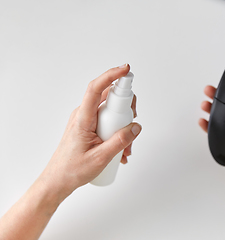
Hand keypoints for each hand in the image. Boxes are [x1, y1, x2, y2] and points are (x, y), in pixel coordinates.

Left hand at [0, 64, 141, 239]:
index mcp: (83, 119)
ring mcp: (87, 120)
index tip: (125, 69)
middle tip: (133, 125)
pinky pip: (108, 121)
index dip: (111, 75)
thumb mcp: (100, 158)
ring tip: (126, 148)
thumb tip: (136, 127)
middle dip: (126, 109)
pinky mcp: (90, 127)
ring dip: (123, 125)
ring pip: (111, 111)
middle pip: (109, 98)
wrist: (58, 180)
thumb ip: (120, 141)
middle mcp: (84, 115)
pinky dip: (118, 131)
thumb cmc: (72, 170)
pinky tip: (121, 150)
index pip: (96, 89)